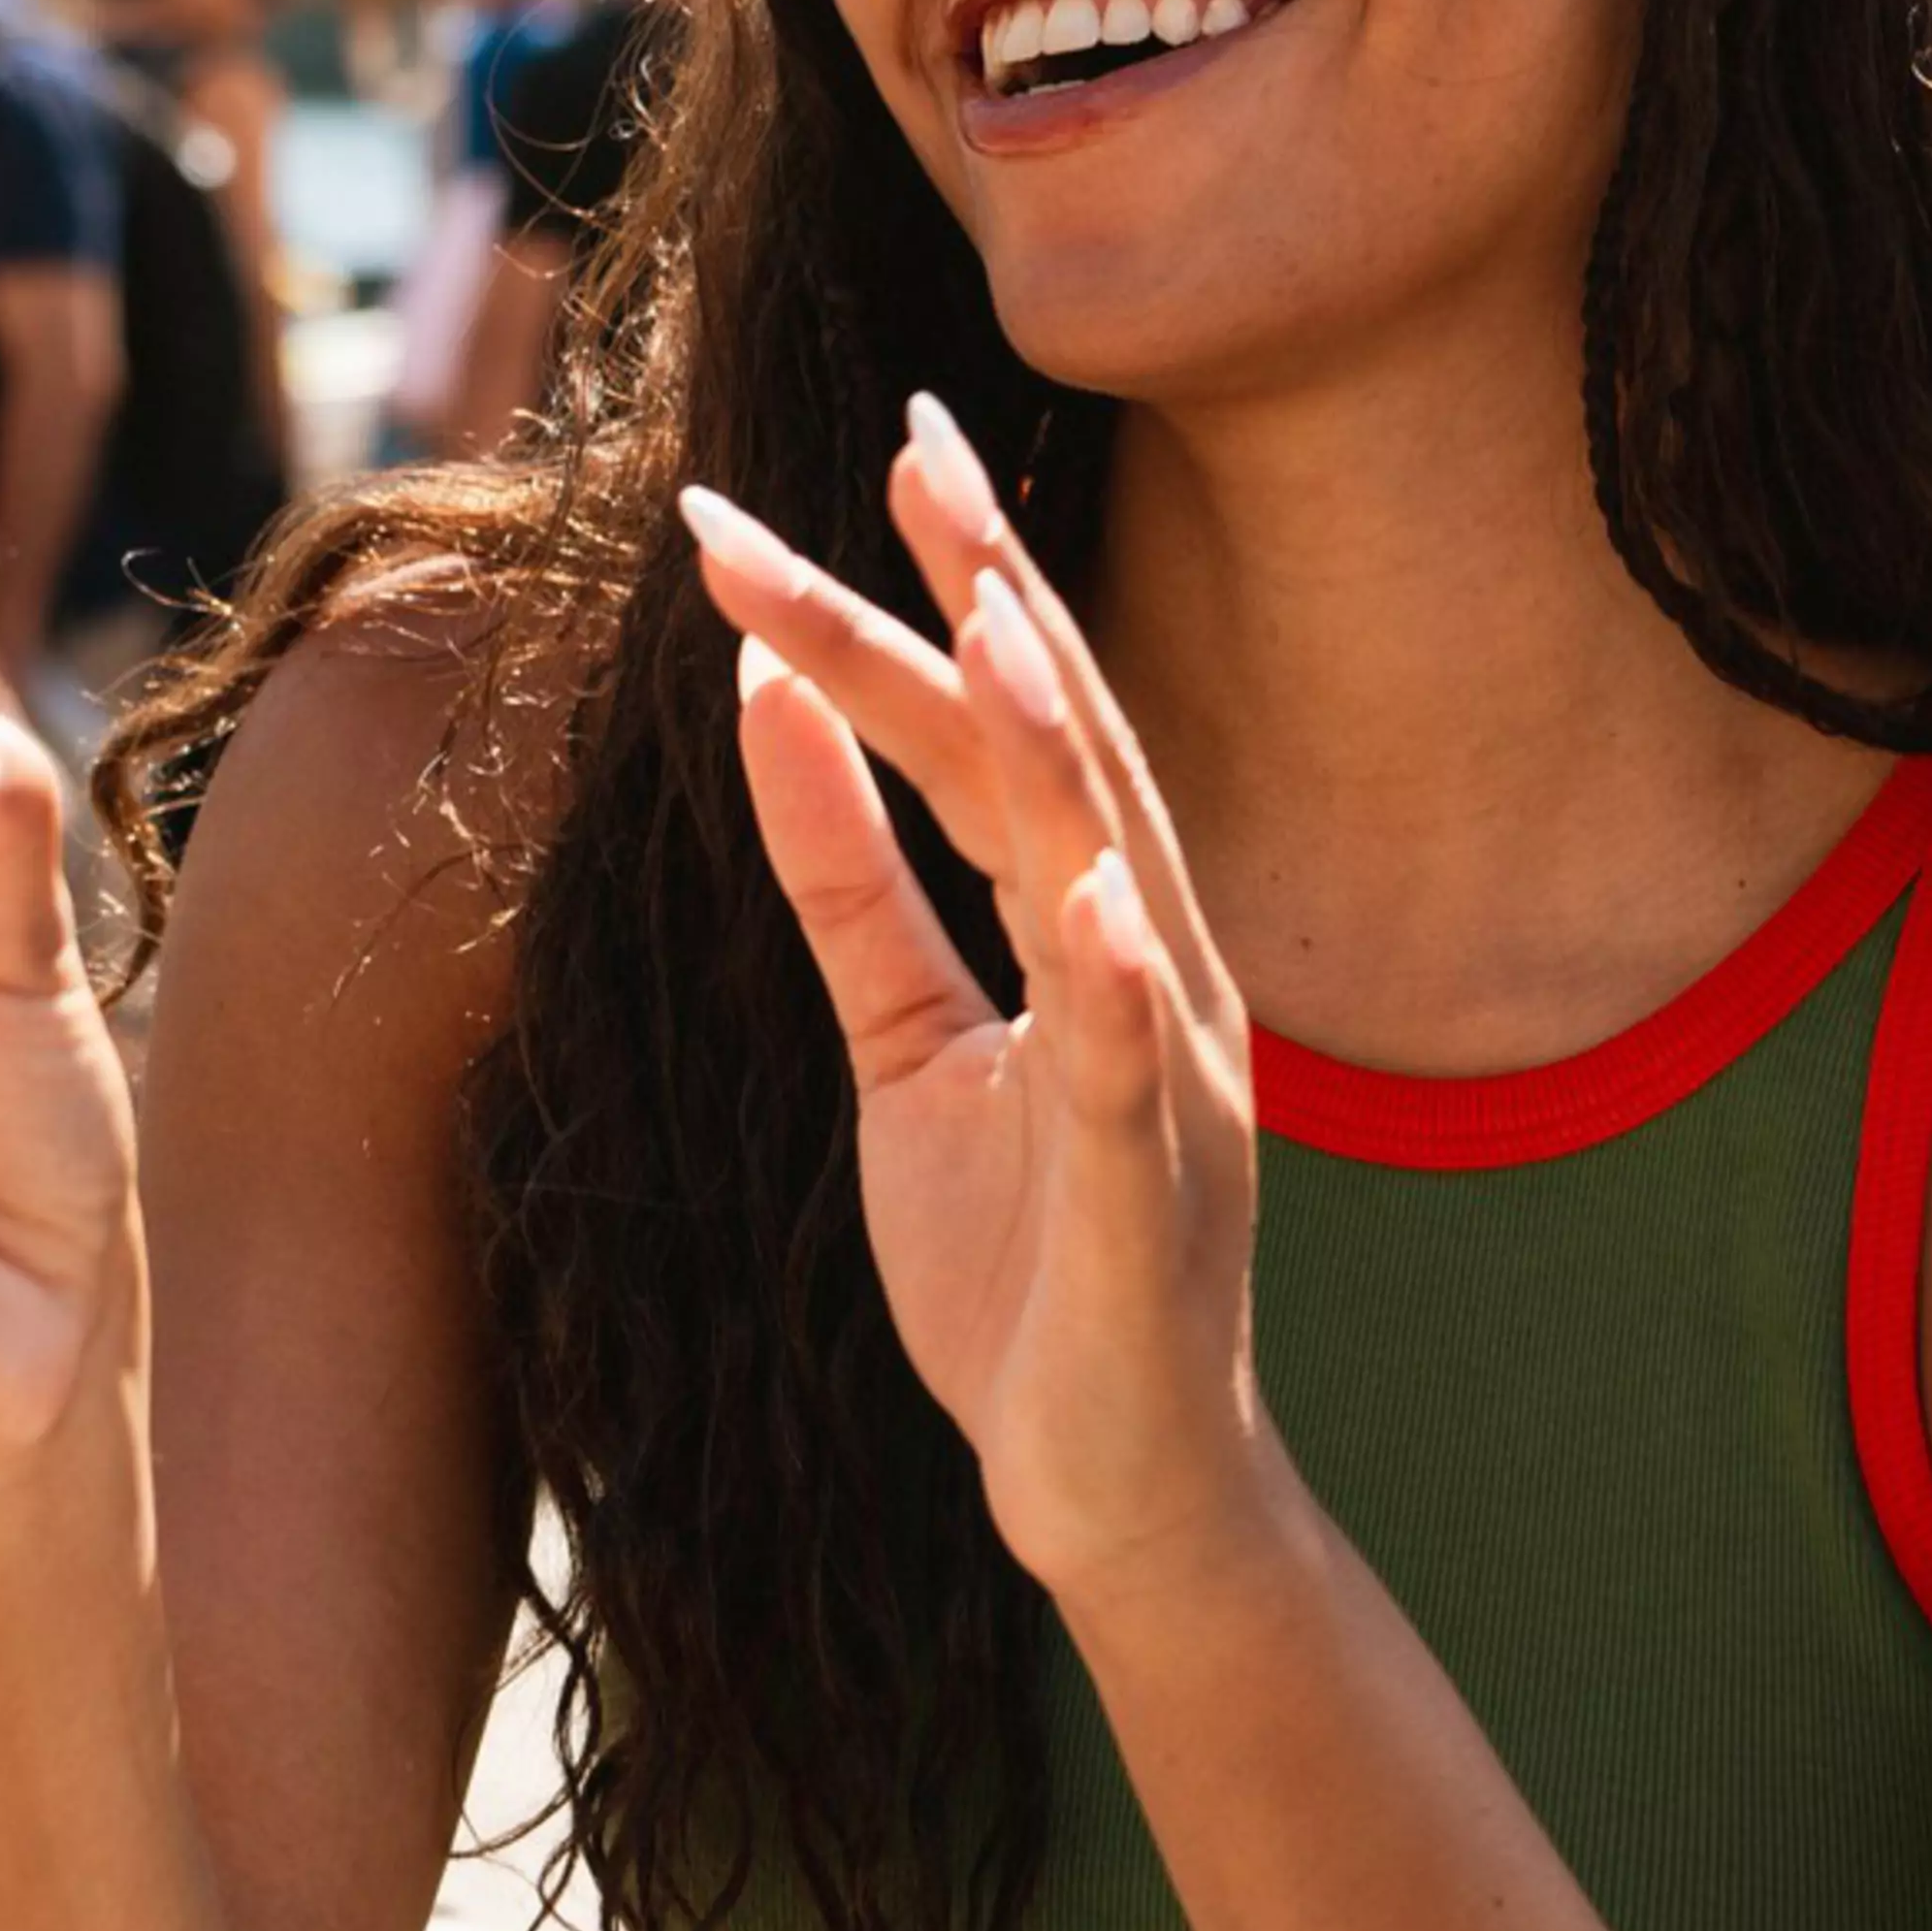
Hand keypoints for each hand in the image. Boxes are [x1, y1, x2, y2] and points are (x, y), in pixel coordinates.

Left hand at [679, 397, 1274, 1611]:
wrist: (1113, 1489)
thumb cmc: (1023, 1267)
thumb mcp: (901, 1045)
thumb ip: (845, 884)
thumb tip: (765, 705)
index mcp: (1093, 925)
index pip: (1003, 724)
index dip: (941, 587)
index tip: (888, 441)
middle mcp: (1154, 968)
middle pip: (1060, 750)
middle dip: (990, 596)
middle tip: (919, 442)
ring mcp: (1166, 1078)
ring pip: (1112, 874)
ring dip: (1056, 742)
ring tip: (996, 608)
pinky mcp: (1150, 1199)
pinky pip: (1128, 1075)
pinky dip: (1113, 980)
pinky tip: (1091, 895)